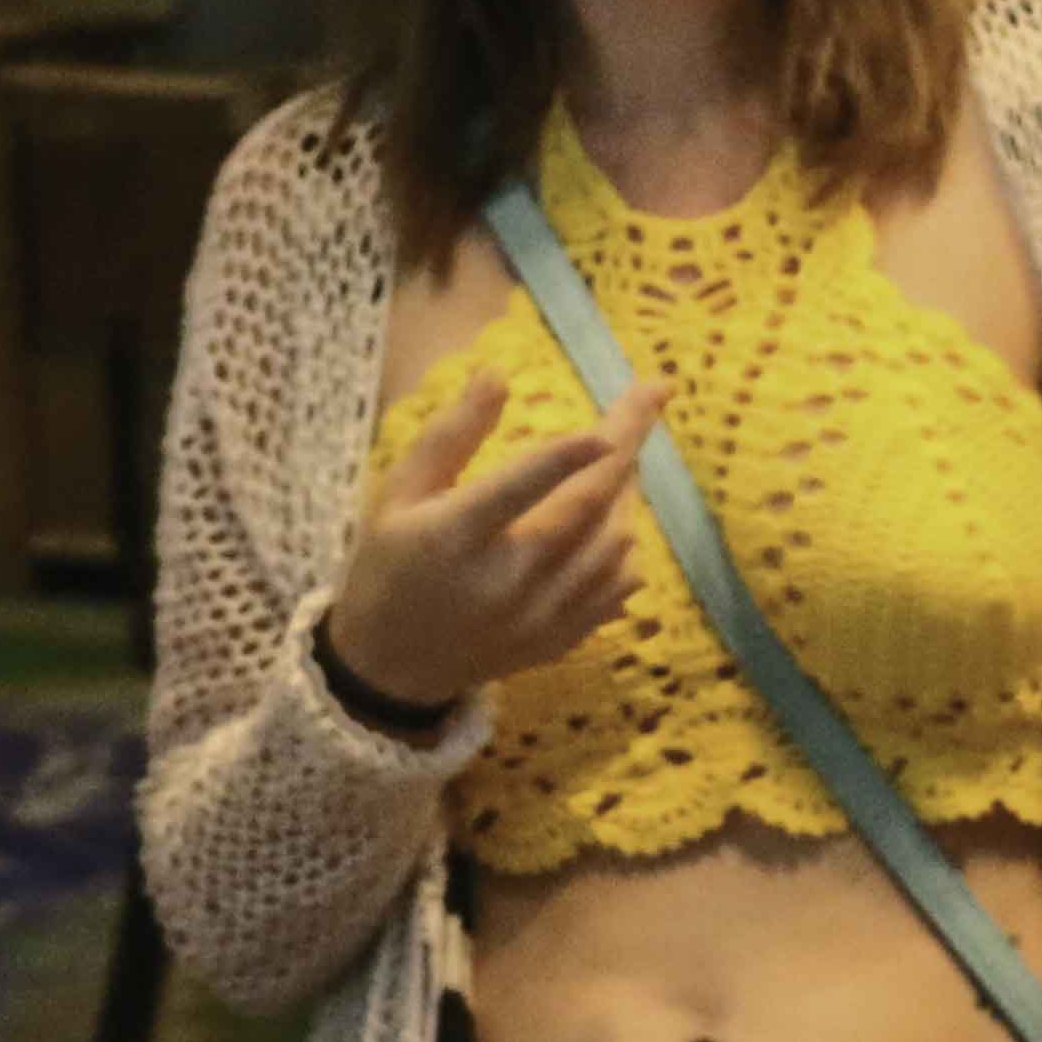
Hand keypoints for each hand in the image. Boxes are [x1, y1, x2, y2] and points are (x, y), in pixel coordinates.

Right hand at [320, 370, 665, 712]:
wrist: (389, 667)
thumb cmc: (388, 565)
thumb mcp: (399, 493)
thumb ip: (449, 435)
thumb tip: (497, 374)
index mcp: (455, 538)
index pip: (520, 487)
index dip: (567, 453)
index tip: (608, 417)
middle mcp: (503, 581)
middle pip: (584, 508)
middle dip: (627, 444)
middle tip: (652, 395)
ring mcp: (536, 618)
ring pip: (612, 547)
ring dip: (627, 492)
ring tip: (619, 457)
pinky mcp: (557, 641)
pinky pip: (617, 589)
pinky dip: (627, 547)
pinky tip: (616, 519)